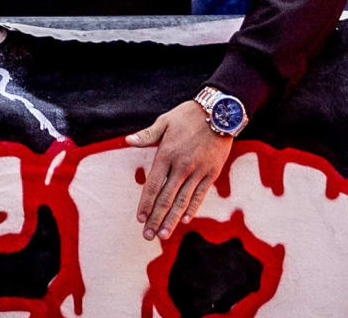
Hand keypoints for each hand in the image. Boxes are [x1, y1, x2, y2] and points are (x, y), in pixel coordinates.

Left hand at [130, 99, 238, 238]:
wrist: (219, 112)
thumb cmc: (188, 115)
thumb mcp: (164, 121)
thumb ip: (147, 135)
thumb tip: (127, 141)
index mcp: (166, 154)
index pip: (153, 185)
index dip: (146, 203)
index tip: (139, 218)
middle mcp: (181, 166)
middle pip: (166, 198)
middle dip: (156, 218)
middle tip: (148, 235)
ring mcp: (198, 171)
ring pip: (183, 200)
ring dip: (172, 219)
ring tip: (164, 234)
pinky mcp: (212, 173)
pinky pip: (200, 194)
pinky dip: (192, 208)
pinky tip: (185, 220)